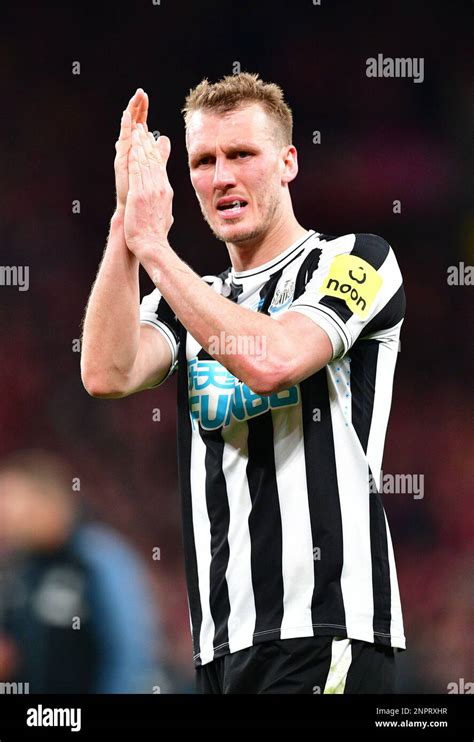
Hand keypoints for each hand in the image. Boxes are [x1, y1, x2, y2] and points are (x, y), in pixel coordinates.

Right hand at [114, 88, 148, 213]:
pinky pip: (124, 141)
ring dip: (131, 113)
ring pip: (129, 130)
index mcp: (138, 153)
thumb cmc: (143, 197)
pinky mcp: (122, 163)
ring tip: (135, 98)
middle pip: (134, 125)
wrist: (135, 215)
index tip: (145, 96)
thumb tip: (164, 139)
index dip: (142, 112)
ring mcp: (126, 157)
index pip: (141, 127)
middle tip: (141, 91)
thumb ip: (160, 154)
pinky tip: (127, 115)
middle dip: (138, 108)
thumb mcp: (155, 170)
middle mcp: (130, 153)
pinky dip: (125, 128)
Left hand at [124, 121, 173, 262]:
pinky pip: (136, 171)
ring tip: (136, 131)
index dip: (154, 151)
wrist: (152, 245)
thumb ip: (164, 206)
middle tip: (142, 129)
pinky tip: (131, 146)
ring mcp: (150, 190)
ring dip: (140, 145)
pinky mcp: (139, 194)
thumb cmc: (155, 235)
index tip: (150, 141)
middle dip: (147, 143)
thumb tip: (167, 205)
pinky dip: (134, 156)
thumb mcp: (165, 216)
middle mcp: (160, 188)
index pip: (160, 167)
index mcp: (165, 192)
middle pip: (153, 160)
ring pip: (145, 162)